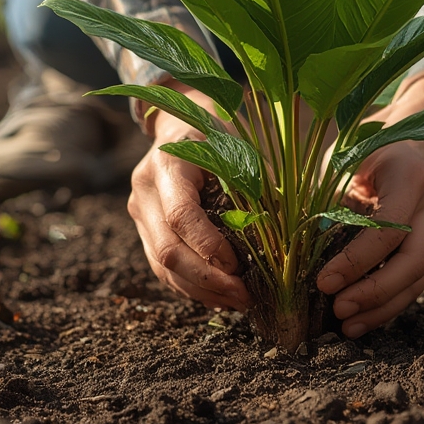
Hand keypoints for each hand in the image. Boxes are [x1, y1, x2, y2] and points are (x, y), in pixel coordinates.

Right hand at [128, 96, 251, 311]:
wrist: (179, 122)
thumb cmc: (218, 133)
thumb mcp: (238, 149)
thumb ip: (255, 187)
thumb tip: (282, 236)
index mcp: (167, 164)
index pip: (181, 216)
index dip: (208, 247)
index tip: (239, 267)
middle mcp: (145, 190)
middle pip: (166, 250)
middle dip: (206, 280)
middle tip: (244, 296)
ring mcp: (140, 212)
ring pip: (161, 266)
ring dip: (200, 290)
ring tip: (238, 301)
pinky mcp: (144, 229)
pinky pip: (162, 268)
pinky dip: (191, 286)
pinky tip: (219, 295)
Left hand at [316, 74, 423, 337]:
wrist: (421, 144)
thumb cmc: (372, 148)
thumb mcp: (349, 159)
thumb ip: (332, 197)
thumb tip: (298, 246)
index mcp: (410, 178)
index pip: (388, 230)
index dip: (355, 261)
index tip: (323, 282)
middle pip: (413, 263)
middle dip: (374, 293)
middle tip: (338, 310)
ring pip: (418, 279)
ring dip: (382, 308)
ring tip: (348, 327)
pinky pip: (416, 282)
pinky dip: (389, 304)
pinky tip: (363, 319)